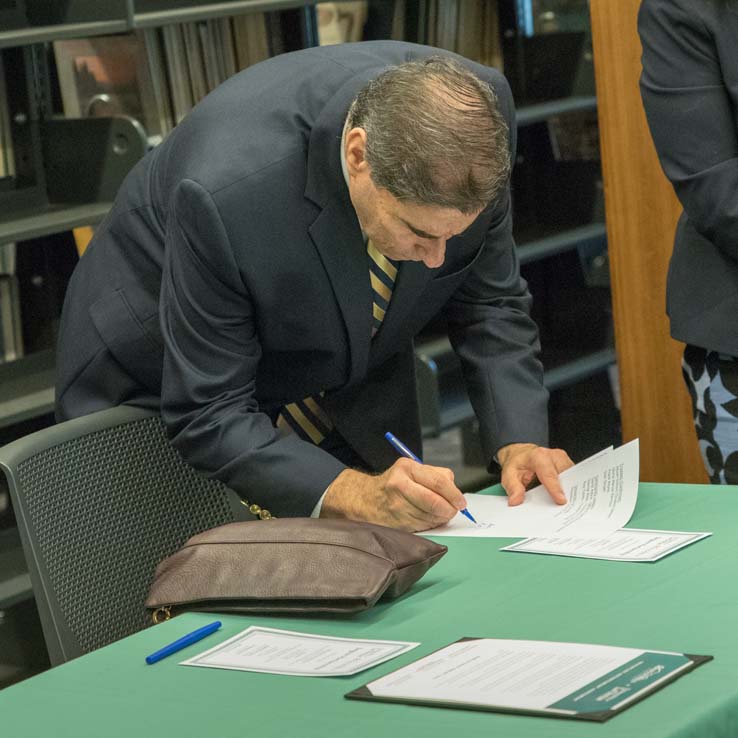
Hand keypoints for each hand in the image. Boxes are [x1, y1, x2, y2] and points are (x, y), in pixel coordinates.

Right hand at [320, 458, 466, 531]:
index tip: (462, 503)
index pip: (439, 482)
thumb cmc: (394, 484)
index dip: (454, 495)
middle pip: (435, 502)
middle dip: (449, 510)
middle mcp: (399, 485)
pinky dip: (429, 525)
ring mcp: (396, 506)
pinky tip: (425, 519)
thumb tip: (456, 494)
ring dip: (439, 518)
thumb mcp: (412, 470)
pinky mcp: (395, 522)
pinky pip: (421, 527)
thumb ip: (436, 476)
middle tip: (453, 511)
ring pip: (430, 517)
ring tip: (437, 514)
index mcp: (407, 468)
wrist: (364, 499)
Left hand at [497, 443, 572, 505]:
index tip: (561, 500)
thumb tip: (516, 501)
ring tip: (565, 506)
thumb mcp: (509, 474)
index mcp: (539, 456)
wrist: (522, 454)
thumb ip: (513, 488)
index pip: (549, 474)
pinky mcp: (568, 465)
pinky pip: (572, 479)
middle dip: (565, 492)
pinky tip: (564, 499)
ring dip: (569, 492)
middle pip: (564, 476)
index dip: (555, 488)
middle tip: (564, 509)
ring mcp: (563, 460)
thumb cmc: (517, 463)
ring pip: (571, 478)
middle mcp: (554, 455)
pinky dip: (569, 489)